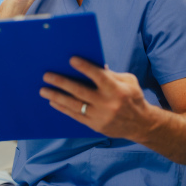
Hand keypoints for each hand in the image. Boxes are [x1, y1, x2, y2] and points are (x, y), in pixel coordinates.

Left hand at [39, 57, 156, 141]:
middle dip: (62, 82)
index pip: (98, 76)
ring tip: (43, 90)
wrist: (141, 124)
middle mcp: (108, 104)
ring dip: (57, 96)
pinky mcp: (95, 126)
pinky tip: (53, 101)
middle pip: (80, 91)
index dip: (85, 67)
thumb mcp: (128, 81)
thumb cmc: (132, 97)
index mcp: (117, 90)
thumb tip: (94, 65)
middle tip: (47, 76)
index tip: (71, 59)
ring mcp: (100, 116)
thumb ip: (110, 74)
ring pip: (74, 105)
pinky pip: (75, 116)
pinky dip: (63, 108)